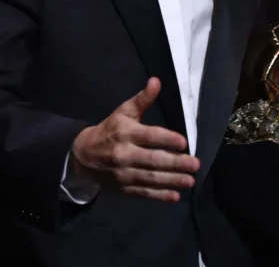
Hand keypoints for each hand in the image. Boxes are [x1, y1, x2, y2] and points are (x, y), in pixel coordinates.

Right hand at [71, 77, 199, 201]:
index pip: (149, 136)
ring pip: (151, 178)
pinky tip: (175, 197)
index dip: (166, 139)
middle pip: (153, 160)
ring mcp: (124, 174)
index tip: (184, 143)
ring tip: (191, 181)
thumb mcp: (123, 112)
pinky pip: (143, 193)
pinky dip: (159, 196)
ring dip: (172, 181)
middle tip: (195, 164)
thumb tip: (157, 81)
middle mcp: (124, 154)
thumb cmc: (109, 130)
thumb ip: (142, 99)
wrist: (82, 156)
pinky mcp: (124, 188)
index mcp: (125, 133)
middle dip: (176, 163)